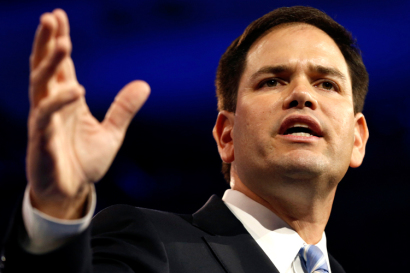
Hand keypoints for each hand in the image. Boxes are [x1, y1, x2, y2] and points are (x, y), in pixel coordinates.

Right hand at [27, 9, 149, 218]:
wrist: (72, 191)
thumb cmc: (85, 161)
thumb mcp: (112, 132)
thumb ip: (124, 108)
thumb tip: (144, 84)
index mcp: (67, 101)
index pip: (61, 66)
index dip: (59, 41)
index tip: (59, 16)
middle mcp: (52, 106)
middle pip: (45, 68)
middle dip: (46, 42)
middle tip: (51, 17)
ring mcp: (44, 122)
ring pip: (41, 86)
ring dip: (50, 63)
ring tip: (64, 43)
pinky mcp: (41, 141)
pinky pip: (46, 116)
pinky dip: (60, 101)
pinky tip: (77, 90)